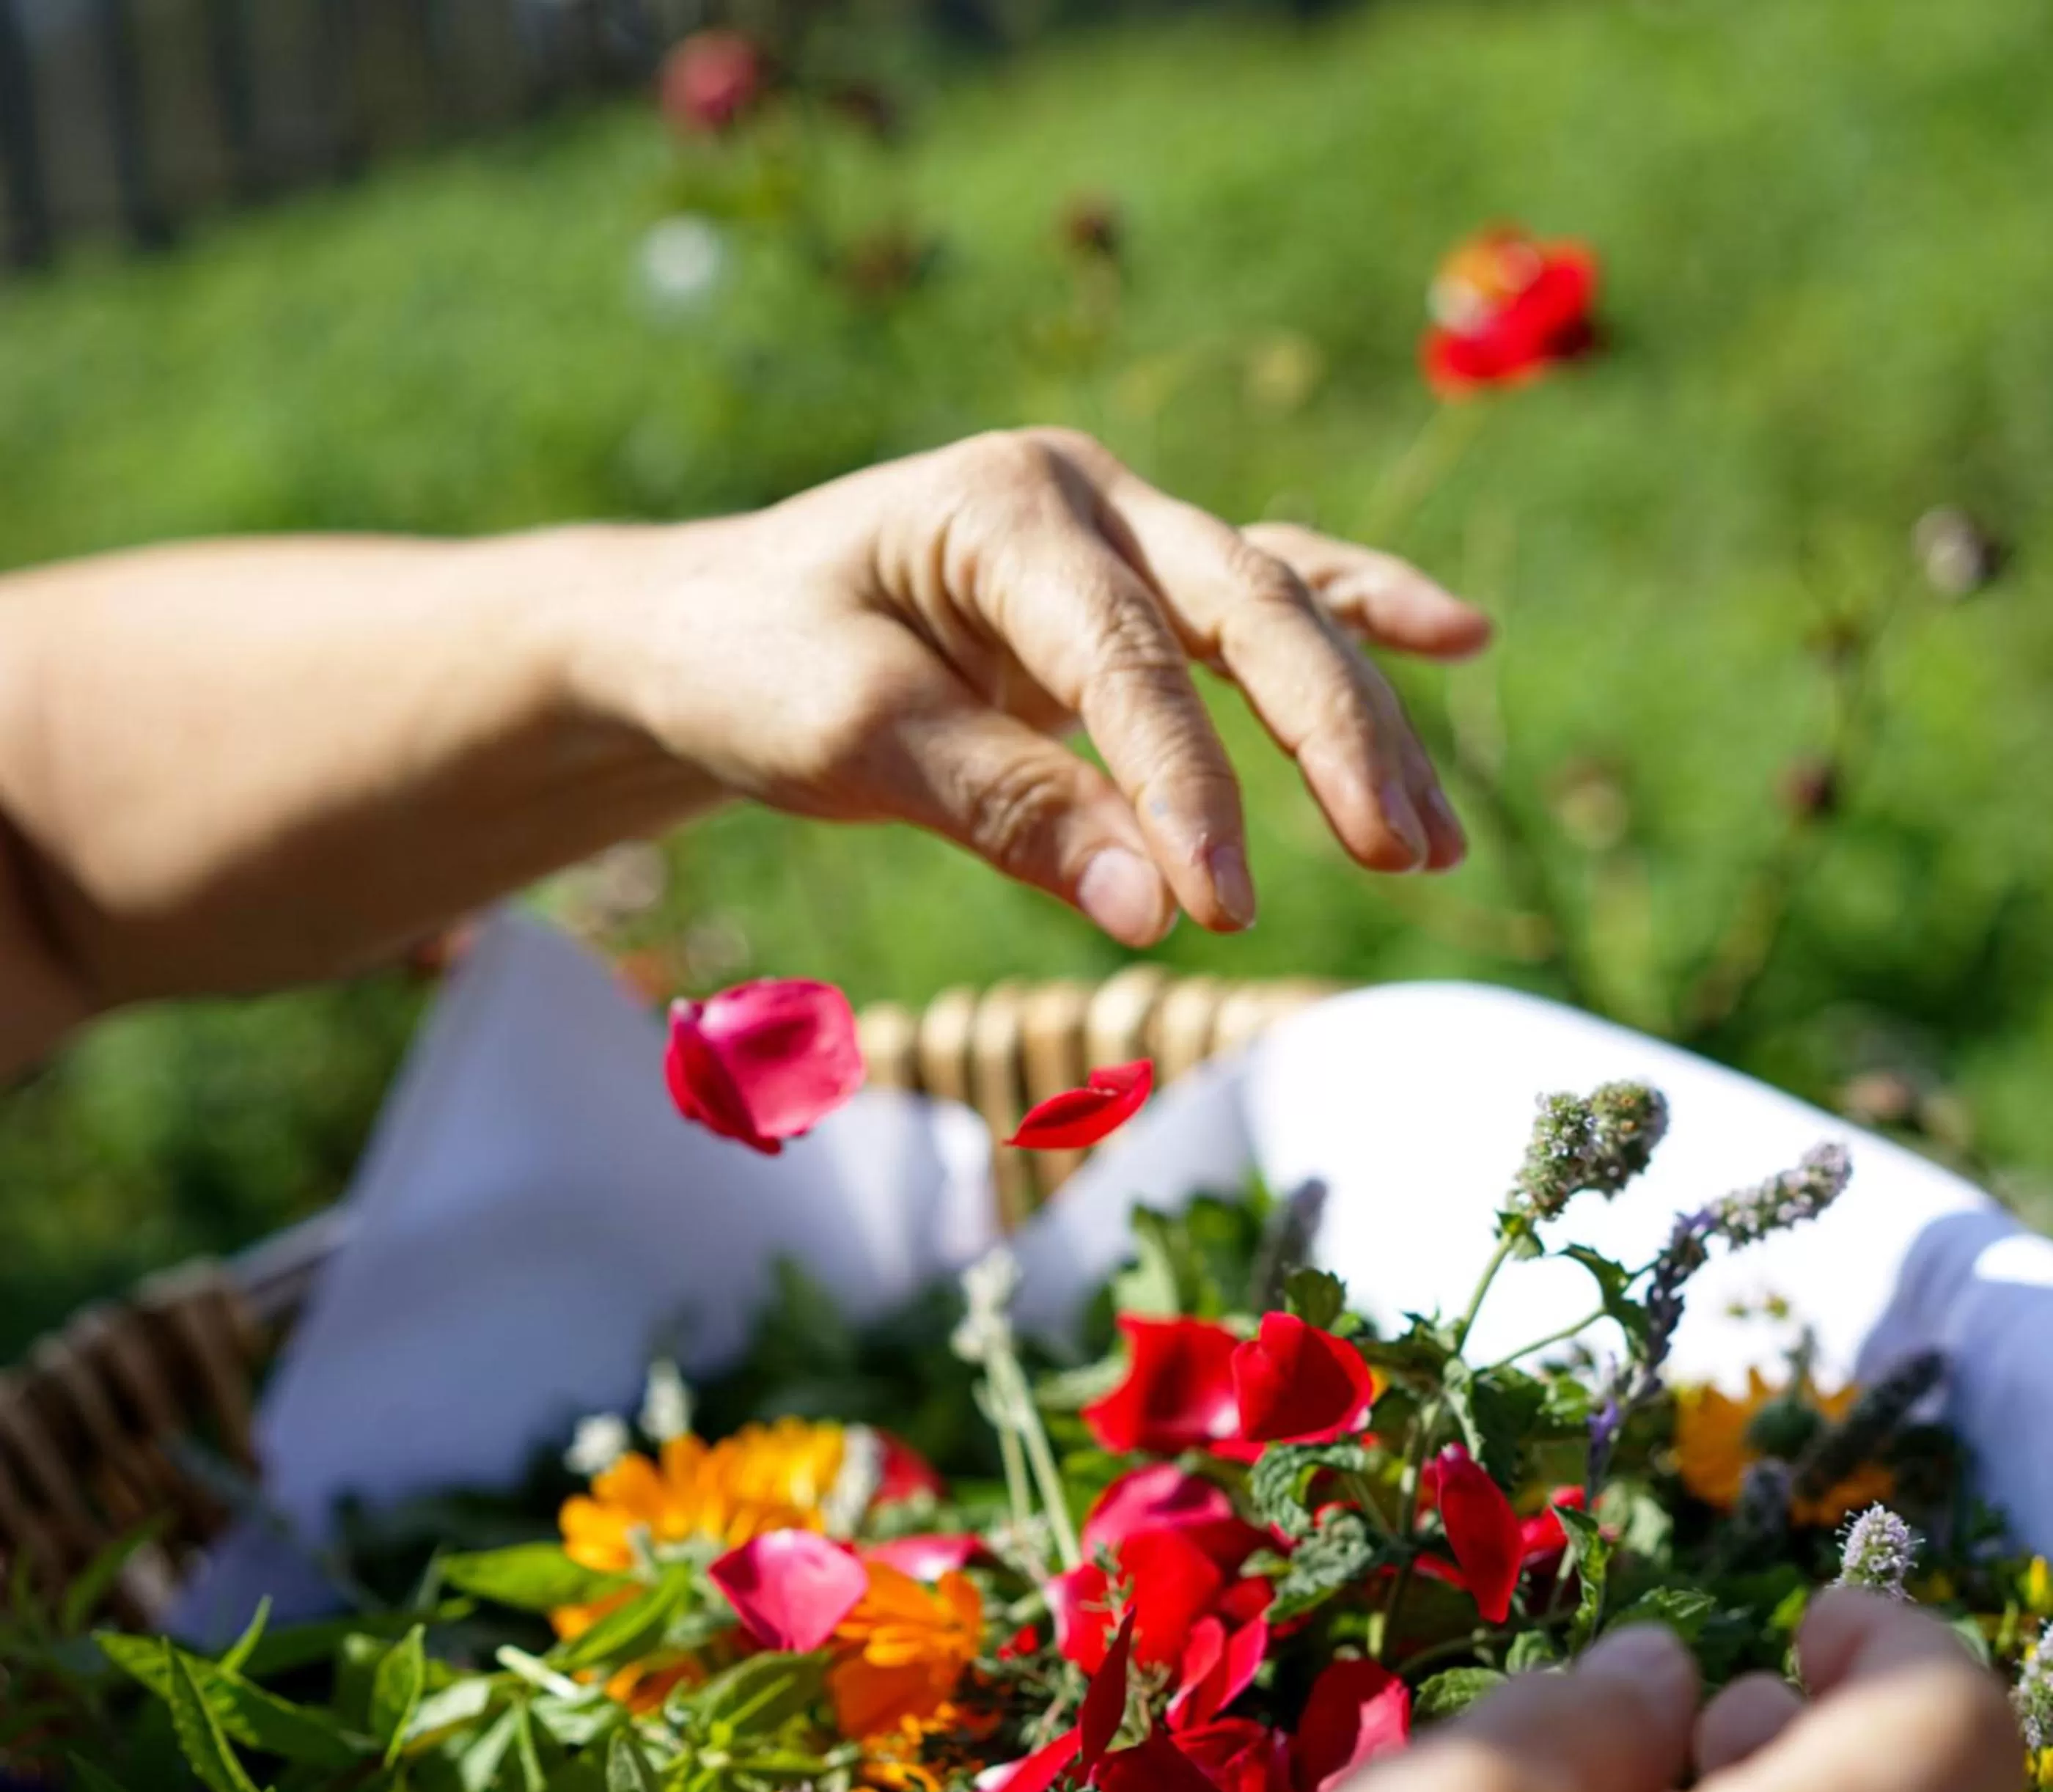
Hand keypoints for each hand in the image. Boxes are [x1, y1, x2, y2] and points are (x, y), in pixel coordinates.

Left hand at [575, 427, 1488, 945]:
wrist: (703, 632)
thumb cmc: (755, 669)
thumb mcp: (850, 737)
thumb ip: (1006, 810)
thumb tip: (1160, 913)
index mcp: (1001, 506)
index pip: (1124, 655)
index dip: (1187, 784)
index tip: (1222, 907)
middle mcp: (1081, 498)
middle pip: (1245, 606)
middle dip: (1332, 737)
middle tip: (1405, 856)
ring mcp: (1116, 532)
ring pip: (1274, 610)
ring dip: (1361, 719)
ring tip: (1435, 841)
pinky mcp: (1126, 592)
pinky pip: (1262, 596)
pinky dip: (1355, 620)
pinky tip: (1458, 636)